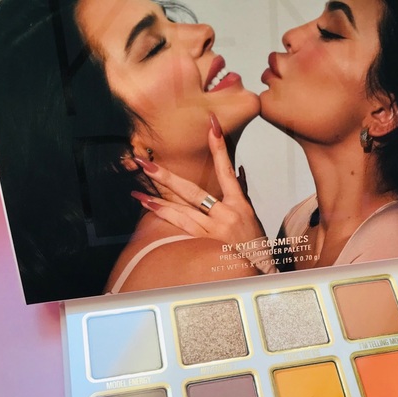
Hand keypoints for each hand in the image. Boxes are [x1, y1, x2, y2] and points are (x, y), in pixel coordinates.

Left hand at [132, 115, 264, 246]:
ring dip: (158, 200)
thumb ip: (241, 191)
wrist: (260, 269)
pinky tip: (151, 208)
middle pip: (193, 191)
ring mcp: (215, 230)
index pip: (227, 171)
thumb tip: (237, 169)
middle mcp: (226, 214)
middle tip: (145, 164)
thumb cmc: (254, 244)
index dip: (219, 148)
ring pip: (182, 210)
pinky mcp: (208, 244)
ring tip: (137, 192)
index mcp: (239, 204)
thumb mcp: (251, 215)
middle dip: (167, 177)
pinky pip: (182, 227)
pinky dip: (166, 216)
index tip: (211, 126)